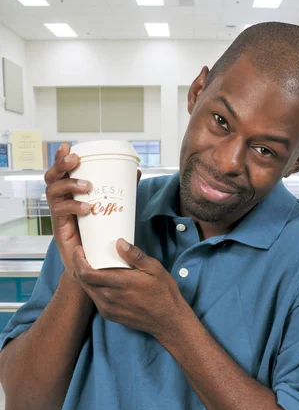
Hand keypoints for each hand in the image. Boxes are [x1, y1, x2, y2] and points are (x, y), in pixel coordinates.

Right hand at [45, 143, 141, 277]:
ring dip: (68, 184)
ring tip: (86, 186)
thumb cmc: (101, 234)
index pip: (61, 171)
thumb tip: (136, 172)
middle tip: (75, 160)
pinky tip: (86, 208)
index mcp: (69, 193)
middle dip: (60, 165)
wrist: (96, 264)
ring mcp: (59, 215)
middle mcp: (61, 201)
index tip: (69, 145)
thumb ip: (122, 191)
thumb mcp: (112, 207)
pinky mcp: (60, 229)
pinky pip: (60, 213)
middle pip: (51, 178)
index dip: (60, 157)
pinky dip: (72, 207)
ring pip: (52, 192)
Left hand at [71, 239, 185, 338]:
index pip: (86, 273)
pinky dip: (93, 288)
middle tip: (84, 255)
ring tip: (91, 266)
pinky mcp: (110, 315)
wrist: (168, 321)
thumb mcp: (155, 269)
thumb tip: (119, 242)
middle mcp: (109, 298)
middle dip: (79, 266)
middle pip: (82, 281)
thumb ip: (135, 256)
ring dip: (85, 277)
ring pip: (87, 290)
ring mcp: (108, 308)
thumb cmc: (164, 293)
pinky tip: (101, 281)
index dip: (78, 260)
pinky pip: (95, 299)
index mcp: (119, 283)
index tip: (80, 250)